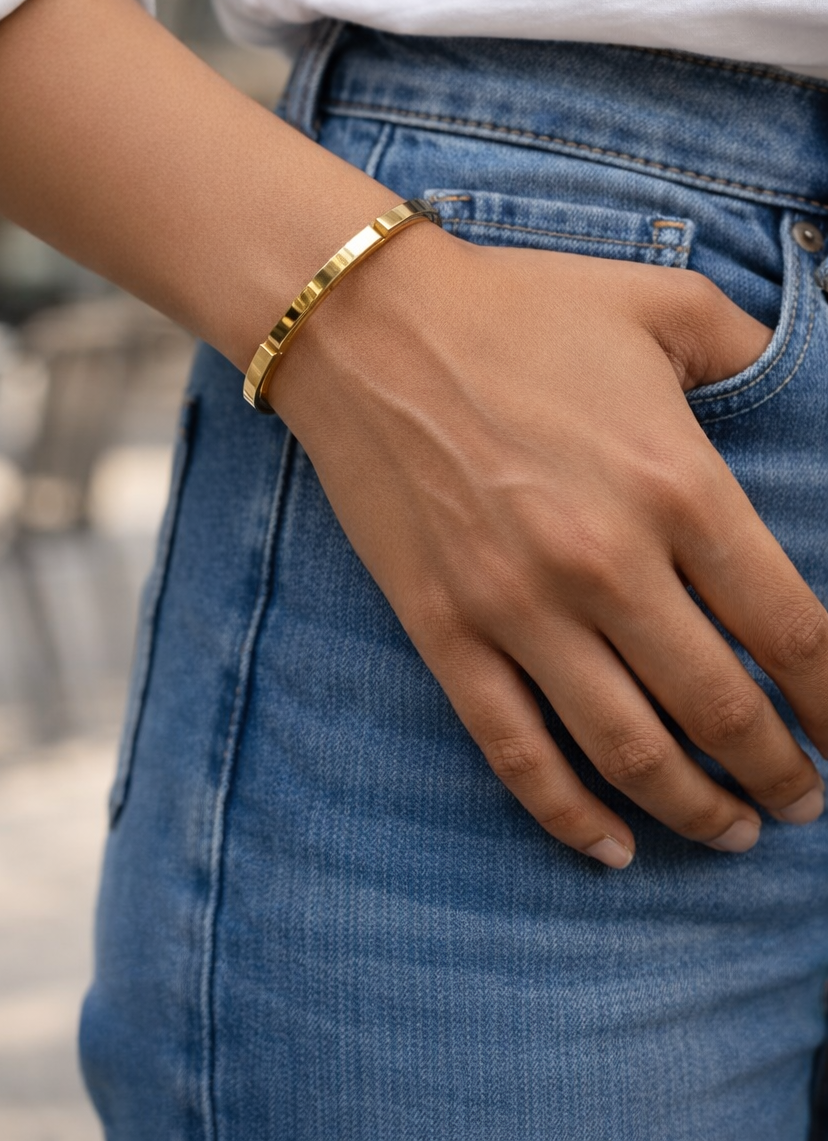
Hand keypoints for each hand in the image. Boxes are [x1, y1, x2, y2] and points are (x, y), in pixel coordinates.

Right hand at [274, 225, 827, 866]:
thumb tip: (803, 384)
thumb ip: (753, 347)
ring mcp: (518, 607)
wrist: (366, 327)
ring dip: (698, 809)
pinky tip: (612, 846)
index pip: (793, 632)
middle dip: (782, 773)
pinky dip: (570, 815)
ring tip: (734, 831)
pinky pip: (515, 751)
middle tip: (805, 800)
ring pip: (630, 752)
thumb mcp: (661, 305)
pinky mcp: (446, 631)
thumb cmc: (519, 309)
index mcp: (676, 484)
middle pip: (722, 709)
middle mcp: (606, 562)